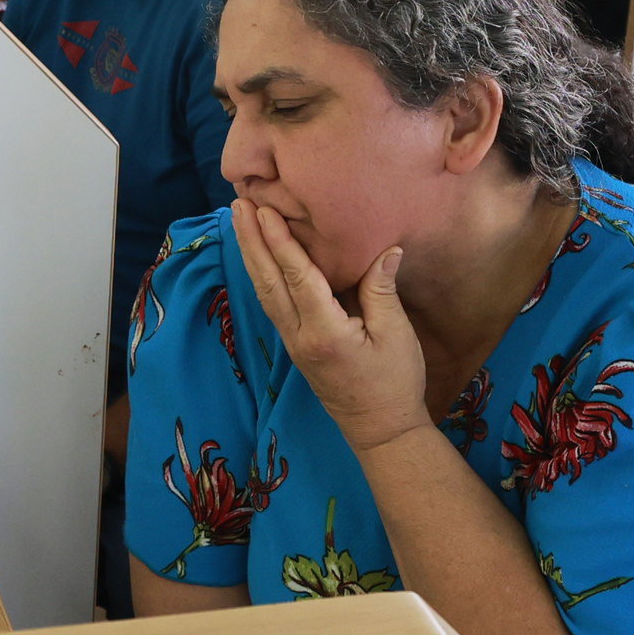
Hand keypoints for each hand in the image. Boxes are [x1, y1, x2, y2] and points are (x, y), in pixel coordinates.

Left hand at [228, 198, 425, 450]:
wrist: (382, 431)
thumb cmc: (395, 383)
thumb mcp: (396, 334)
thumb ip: (381, 289)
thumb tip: (386, 248)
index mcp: (324, 331)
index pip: (296, 277)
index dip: (279, 241)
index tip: (263, 211)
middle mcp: (299, 337)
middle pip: (268, 282)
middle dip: (252, 240)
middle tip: (237, 204)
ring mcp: (293, 344)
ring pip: (265, 293)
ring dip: (252, 255)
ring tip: (240, 222)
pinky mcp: (296, 347)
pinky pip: (273, 304)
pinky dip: (263, 275)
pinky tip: (259, 259)